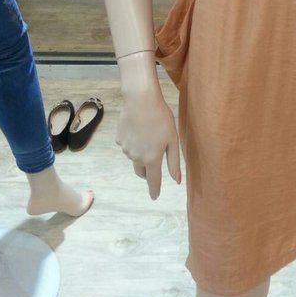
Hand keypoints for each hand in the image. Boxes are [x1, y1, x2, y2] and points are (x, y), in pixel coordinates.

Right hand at [115, 73, 181, 199]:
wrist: (140, 100)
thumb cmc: (161, 118)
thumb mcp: (172, 139)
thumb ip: (174, 162)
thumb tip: (177, 181)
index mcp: (152, 159)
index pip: (153, 181)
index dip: (154, 190)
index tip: (155, 196)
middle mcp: (136, 157)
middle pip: (142, 171)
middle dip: (148, 171)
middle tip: (155, 159)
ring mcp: (126, 149)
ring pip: (134, 157)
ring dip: (141, 153)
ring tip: (149, 134)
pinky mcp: (119, 139)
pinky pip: (128, 146)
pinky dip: (134, 142)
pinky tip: (139, 128)